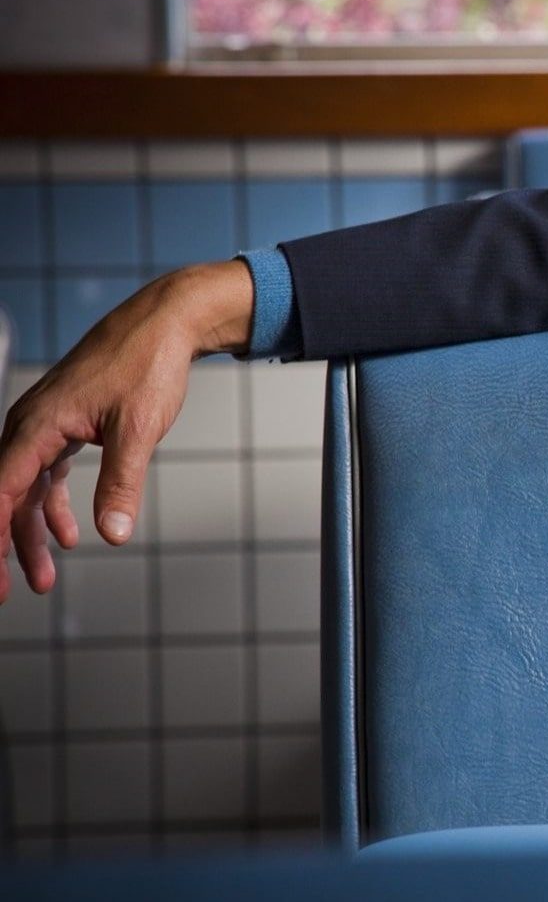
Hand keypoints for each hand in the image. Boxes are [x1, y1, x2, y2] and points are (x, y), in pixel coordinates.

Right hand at [0, 261, 254, 602]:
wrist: (164, 323)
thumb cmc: (148, 365)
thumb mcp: (140, 429)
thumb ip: (122, 484)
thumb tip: (114, 535)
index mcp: (36, 427)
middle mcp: (29, 426)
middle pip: (4, 496)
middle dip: (5, 547)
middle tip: (12, 593)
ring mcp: (44, 425)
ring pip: (25, 490)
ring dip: (32, 533)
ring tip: (46, 578)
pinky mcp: (64, 425)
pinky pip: (45, 474)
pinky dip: (53, 506)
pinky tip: (68, 535)